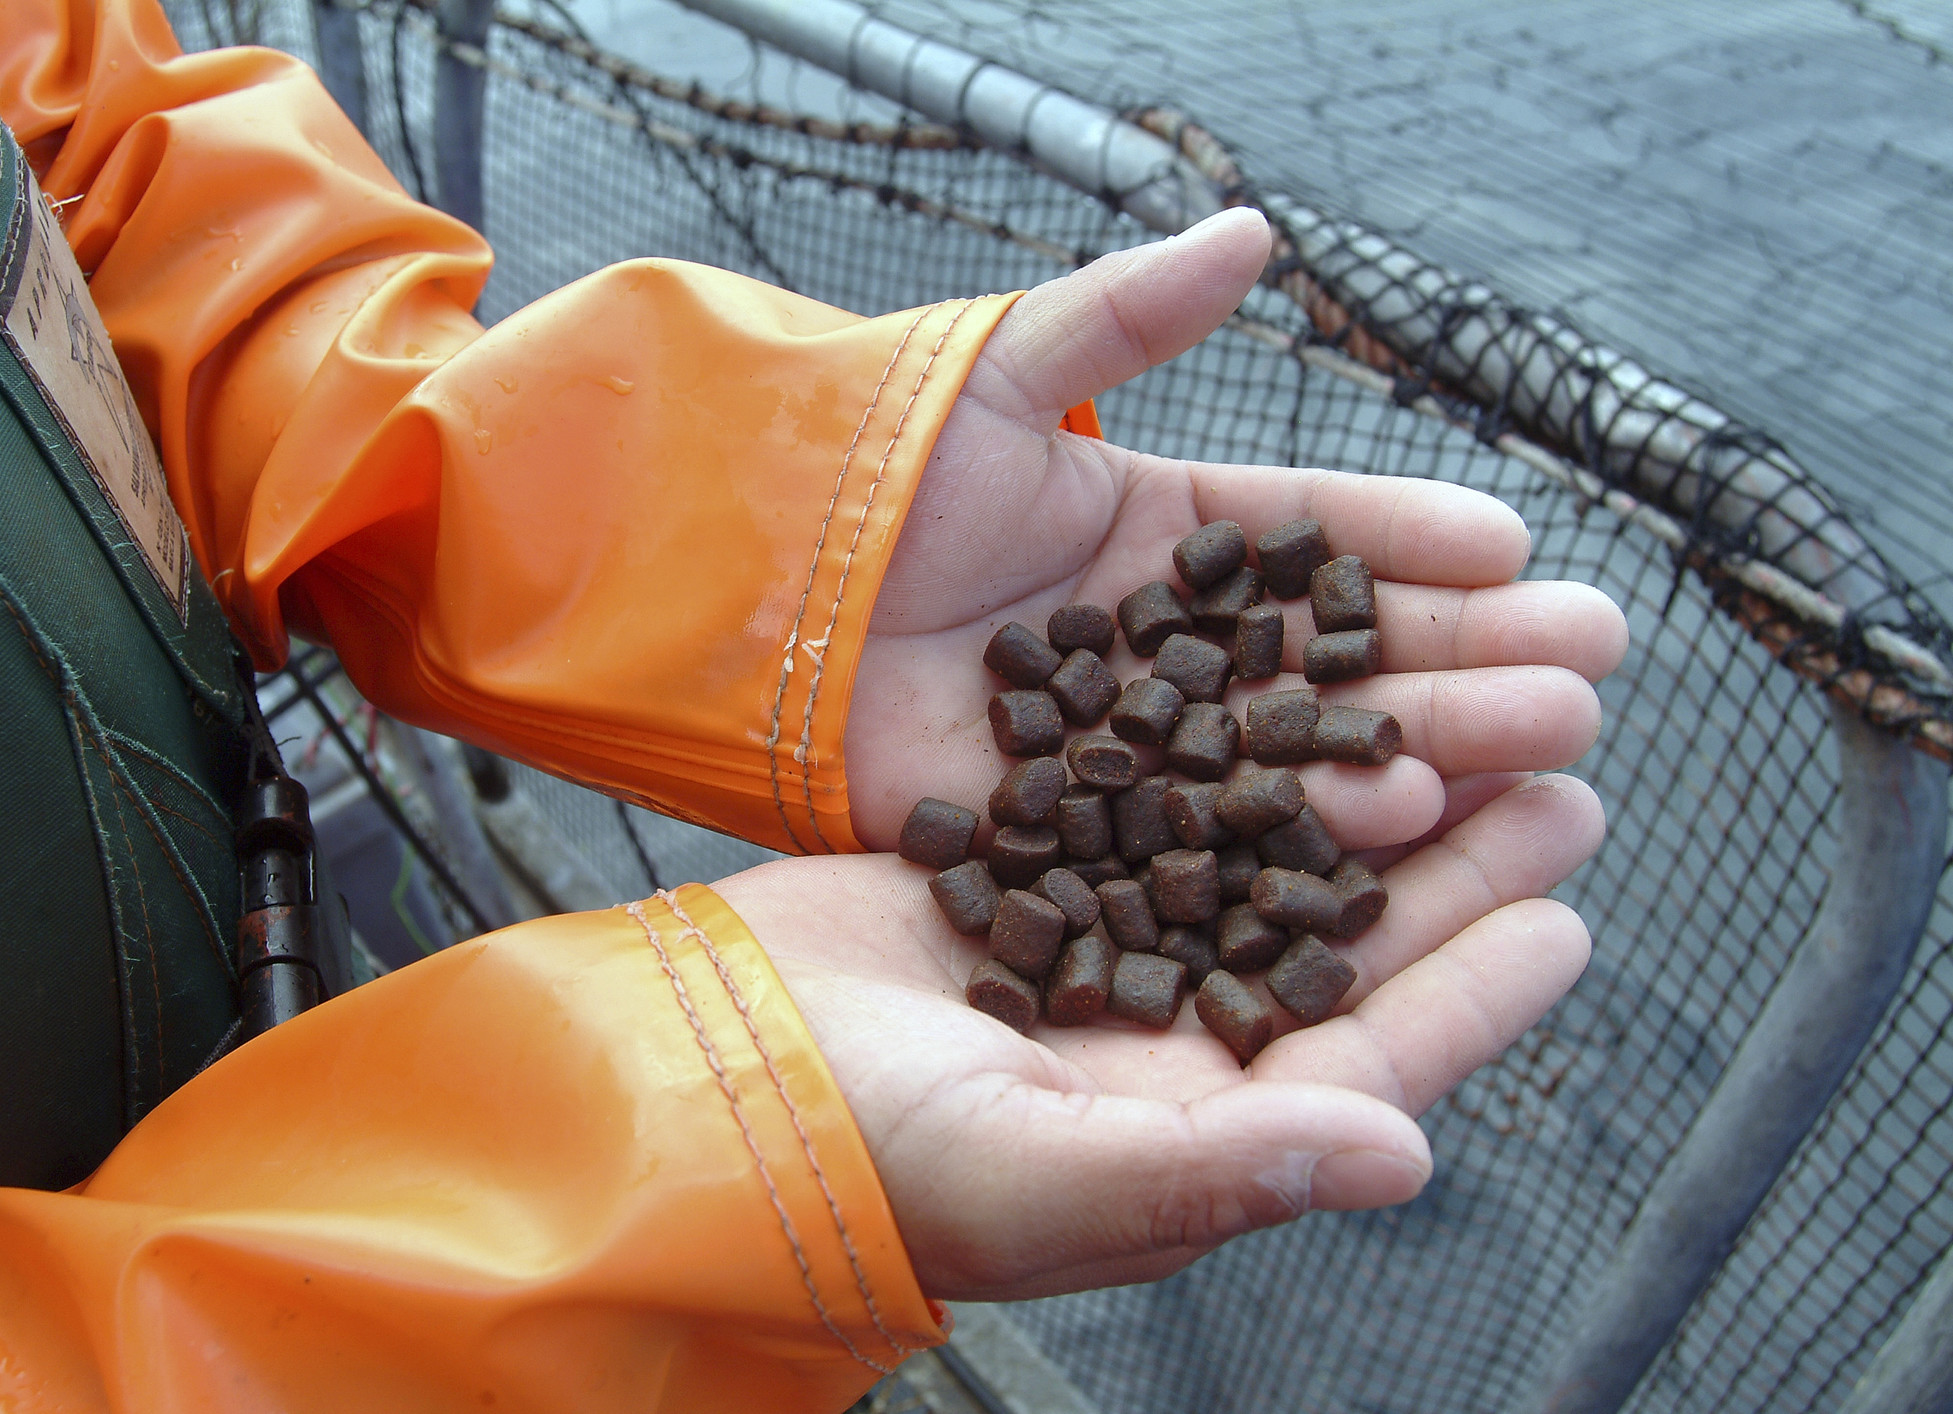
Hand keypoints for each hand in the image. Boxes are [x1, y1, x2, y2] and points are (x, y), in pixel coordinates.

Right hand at [714, 769, 1602, 1299]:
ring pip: (1267, 857)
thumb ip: (1220, 1171)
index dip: (1471, 993)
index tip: (1567, 917)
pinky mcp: (1037, 867)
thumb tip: (1410, 1157)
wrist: (703, 1060)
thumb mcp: (1040, 1172)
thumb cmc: (863, 1148)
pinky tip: (1290, 687)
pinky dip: (1235, 745)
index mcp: (1188, 1131)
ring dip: (1362, 790)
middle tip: (1557, 773)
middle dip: (1449, 866)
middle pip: (1336, 942)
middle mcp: (1164, 1042)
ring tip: (1456, 714)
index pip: (1364, 1060)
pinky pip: (1166, 796)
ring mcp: (1101, 949)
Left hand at [844, 208, 1626, 850]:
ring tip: (1543, 742)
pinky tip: (1408, 824)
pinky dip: (1304, 834)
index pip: (1314, 542)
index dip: (1411, 543)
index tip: (1518, 546)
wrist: (744, 594)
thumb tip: (1253, 231)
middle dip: (1463, 660)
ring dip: (1425, 747)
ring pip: (1299, 754)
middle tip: (1586, 669)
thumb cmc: (869, 471)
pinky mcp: (1088, 831)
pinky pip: (1212, 837)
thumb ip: (1124, 320)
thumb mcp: (1002, 379)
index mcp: (1164, 539)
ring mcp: (1137, 750)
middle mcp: (1172, 654)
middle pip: (1337, 660)